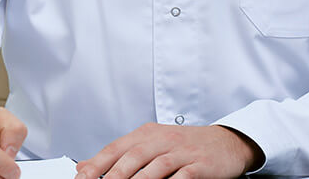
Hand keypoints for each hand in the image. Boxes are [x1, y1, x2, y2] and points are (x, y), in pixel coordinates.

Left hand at [75, 123, 263, 178]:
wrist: (227, 141)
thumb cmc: (186, 145)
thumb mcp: (151, 144)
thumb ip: (120, 155)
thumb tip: (85, 166)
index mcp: (146, 134)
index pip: (116, 148)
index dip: (97, 164)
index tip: (81, 178)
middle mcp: (163, 139)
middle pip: (133, 157)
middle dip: (114, 176)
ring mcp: (182, 151)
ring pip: (156, 167)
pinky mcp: (200, 164)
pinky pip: (183, 176)